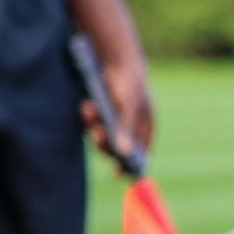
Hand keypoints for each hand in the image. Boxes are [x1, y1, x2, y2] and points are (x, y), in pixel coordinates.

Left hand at [94, 45, 156, 167]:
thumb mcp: (129, 106)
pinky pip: (92, 124)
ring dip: (93, 126)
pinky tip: (88, 104)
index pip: (140, 154)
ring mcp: (116, 122)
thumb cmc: (130, 82)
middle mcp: (131, 128)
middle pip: (116, 149)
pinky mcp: (102, 114)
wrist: (116, 59)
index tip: (117, 173)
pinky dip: (89, 117)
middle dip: (104, 142)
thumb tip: (123, 154)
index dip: (130, 165)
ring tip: (90, 108)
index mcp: (146, 128)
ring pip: (101, 137)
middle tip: (98, 133)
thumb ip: (126, 129)